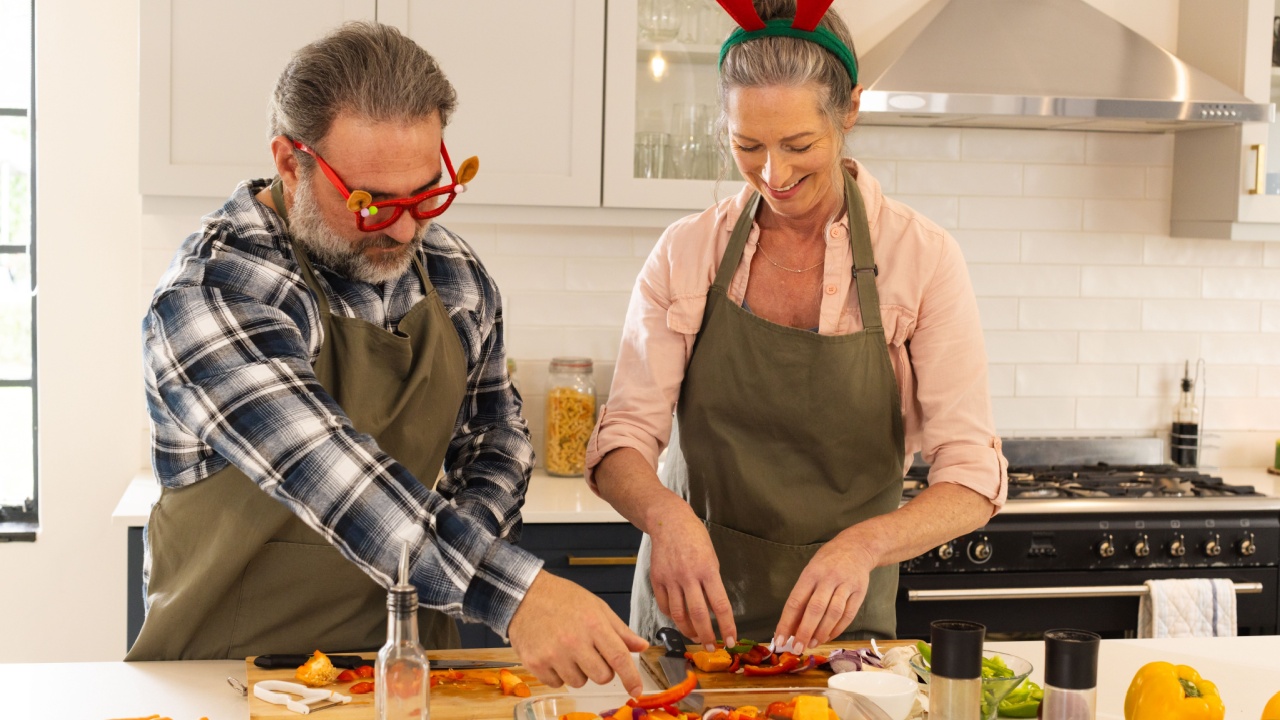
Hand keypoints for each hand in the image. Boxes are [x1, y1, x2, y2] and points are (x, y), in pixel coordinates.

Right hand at [508, 570, 648, 696]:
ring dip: (579, 671)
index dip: (631, 678)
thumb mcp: (596, 607)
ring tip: (568, 650)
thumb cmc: (562, 598)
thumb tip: (641, 646)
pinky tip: (553, 654)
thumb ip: (620, 630)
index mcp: (593, 625)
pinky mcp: (536, 664)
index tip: (636, 690)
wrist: (524, 595)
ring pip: (580, 682)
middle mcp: (574, 642)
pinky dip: (558, 674)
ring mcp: (554, 654)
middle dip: (602, 669)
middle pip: (602, 676)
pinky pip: (557, 684)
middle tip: (591, 653)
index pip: (619, 658)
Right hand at [647, 509, 737, 649]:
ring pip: (679, 615)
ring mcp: (670, 579)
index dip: (727, 626)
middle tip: (712, 647)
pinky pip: (665, 605)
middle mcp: (688, 576)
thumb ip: (712, 582)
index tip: (731, 640)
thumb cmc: (695, 537)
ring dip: (689, 631)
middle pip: (699, 615)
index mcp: (707, 570)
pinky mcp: (657, 579)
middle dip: (707, 635)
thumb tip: (715, 608)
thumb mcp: (711, 557)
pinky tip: (680, 620)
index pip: (720, 605)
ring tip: (696, 638)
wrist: (668, 522)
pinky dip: (673, 617)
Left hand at [774, 530, 877, 651]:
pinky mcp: (859, 593)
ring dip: (821, 633)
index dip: (786, 622)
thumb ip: (802, 598)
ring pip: (833, 614)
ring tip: (811, 644)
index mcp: (811, 574)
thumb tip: (790, 627)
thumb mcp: (810, 573)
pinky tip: (827, 637)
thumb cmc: (827, 563)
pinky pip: (848, 615)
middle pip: (815, 609)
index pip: (796, 601)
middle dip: (804, 631)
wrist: (856, 547)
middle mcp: (828, 579)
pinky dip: (837, 629)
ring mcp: (845, 585)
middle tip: (796, 648)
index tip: (780, 639)